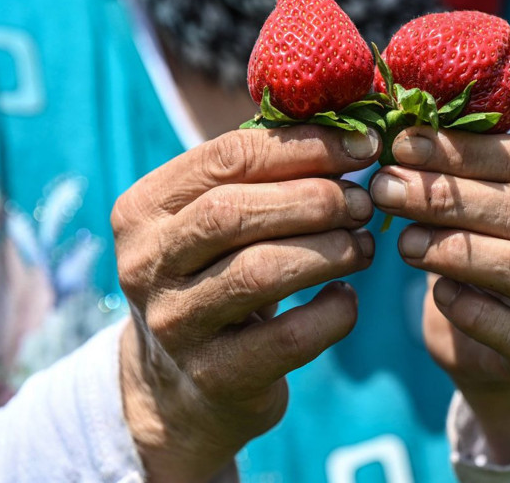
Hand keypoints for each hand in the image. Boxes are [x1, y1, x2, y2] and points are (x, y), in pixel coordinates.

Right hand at [112, 126, 379, 481]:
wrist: (185, 384)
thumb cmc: (217, 276)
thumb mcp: (217, 221)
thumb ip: (261, 175)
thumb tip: (349, 125)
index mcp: (144, 208)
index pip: (226, 157)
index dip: (304, 146)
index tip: (363, 145)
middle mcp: (146, 263)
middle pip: (238, 212)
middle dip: (317, 199)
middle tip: (365, 202)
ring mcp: (175, 324)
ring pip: (261, 271)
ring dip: (331, 250)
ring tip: (365, 244)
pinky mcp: (214, 375)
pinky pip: (289, 337)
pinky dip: (333, 312)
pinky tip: (347, 298)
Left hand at [370, 126, 509, 462]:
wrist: (509, 331)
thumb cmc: (491, 240)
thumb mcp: (484, 195)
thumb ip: (459, 166)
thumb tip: (397, 133)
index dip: (466, 151)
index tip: (404, 145)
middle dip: (450, 198)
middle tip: (386, 189)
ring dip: (461, 252)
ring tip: (404, 243)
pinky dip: (477, 311)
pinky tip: (439, 292)